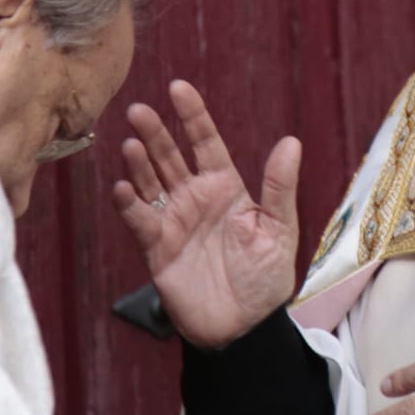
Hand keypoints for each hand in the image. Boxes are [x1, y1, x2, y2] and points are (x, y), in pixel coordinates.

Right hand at [110, 80, 301, 349]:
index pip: (206, 142)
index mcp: (226, 187)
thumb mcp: (279, 230)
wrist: (244, 326)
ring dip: (138, 163)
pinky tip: (122, 188)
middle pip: (170, 156)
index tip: (178, 88)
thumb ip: (279, 187)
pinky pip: (140, 220)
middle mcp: (195, 198)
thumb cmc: (265, 279)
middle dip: (155, 132)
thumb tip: (291, 142)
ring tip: (130, 143)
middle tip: (138, 110)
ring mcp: (173, 221)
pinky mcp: (157, 248)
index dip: (192, 115)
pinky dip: (129, 204)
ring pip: (150, 182)